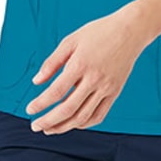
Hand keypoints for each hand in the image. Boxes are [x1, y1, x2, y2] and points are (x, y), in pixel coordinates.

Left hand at [26, 8, 147, 133]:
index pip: (56, 92)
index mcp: (80, 65)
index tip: (29, 110)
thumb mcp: (71, 41)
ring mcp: (106, 88)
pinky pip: (99, 115)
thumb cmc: (99, 32)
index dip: (40, 104)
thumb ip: (52, 62)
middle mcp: (94, 79)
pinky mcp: (115, 92)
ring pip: (83, 116)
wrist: (131, 31)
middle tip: (35, 126)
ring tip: (50, 129)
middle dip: (48, 121)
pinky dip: (84, 124)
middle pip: (68, 109)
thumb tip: (36, 81)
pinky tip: (72, 124)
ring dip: (64, 127)